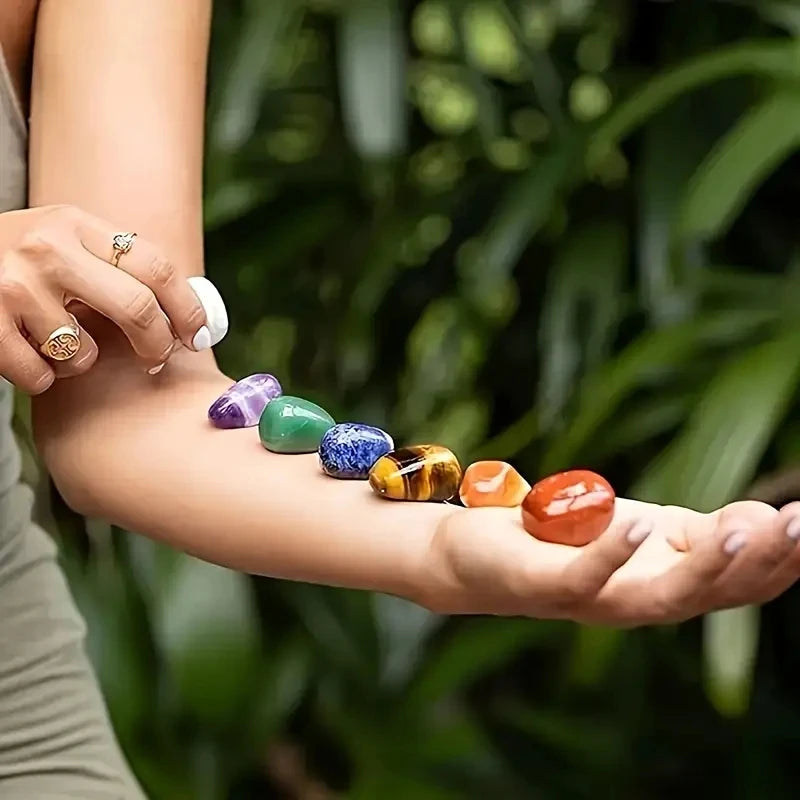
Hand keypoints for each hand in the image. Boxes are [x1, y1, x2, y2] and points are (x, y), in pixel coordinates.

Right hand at [0, 205, 226, 392]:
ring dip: (80, 362)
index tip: (198, 335)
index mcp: (75, 224)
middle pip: (137, 309)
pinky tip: (28, 353)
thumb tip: (186, 314)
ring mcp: (13, 286)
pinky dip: (42, 378)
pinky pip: (41, 376)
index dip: (187, 308)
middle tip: (156, 358)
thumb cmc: (16, 259)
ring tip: (58, 342)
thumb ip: (111, 262)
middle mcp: (47, 249)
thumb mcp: (61, 239)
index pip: (156, 266)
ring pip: (82, 353)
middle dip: (157, 345)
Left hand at [426, 498, 799, 624]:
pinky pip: (585, 575)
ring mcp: (592, 599)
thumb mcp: (642, 528)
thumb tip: (761, 522)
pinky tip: (641, 522)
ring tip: (744, 528)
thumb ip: (698, 531)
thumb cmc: (566, 539)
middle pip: (712, 595)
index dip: (782, 558)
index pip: (739, 583)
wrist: (476, 553)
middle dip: (761, 563)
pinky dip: (613, 552)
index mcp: (667, 583)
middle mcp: (637, 602)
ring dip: (704, 567)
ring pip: (659, 597)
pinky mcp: (545, 583)